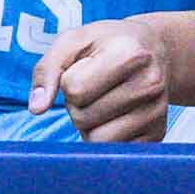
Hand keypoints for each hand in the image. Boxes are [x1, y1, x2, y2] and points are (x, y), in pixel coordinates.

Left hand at [30, 18, 172, 142]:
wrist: (152, 49)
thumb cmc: (107, 44)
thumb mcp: (73, 41)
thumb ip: (47, 70)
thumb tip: (36, 108)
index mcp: (130, 53)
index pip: (74, 89)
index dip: (68, 80)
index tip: (86, 67)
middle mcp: (150, 83)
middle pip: (82, 118)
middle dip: (78, 105)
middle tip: (96, 86)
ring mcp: (156, 111)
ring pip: (96, 140)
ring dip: (90, 125)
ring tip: (105, 101)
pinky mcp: (157, 134)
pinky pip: (113, 152)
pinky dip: (107, 138)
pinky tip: (118, 116)